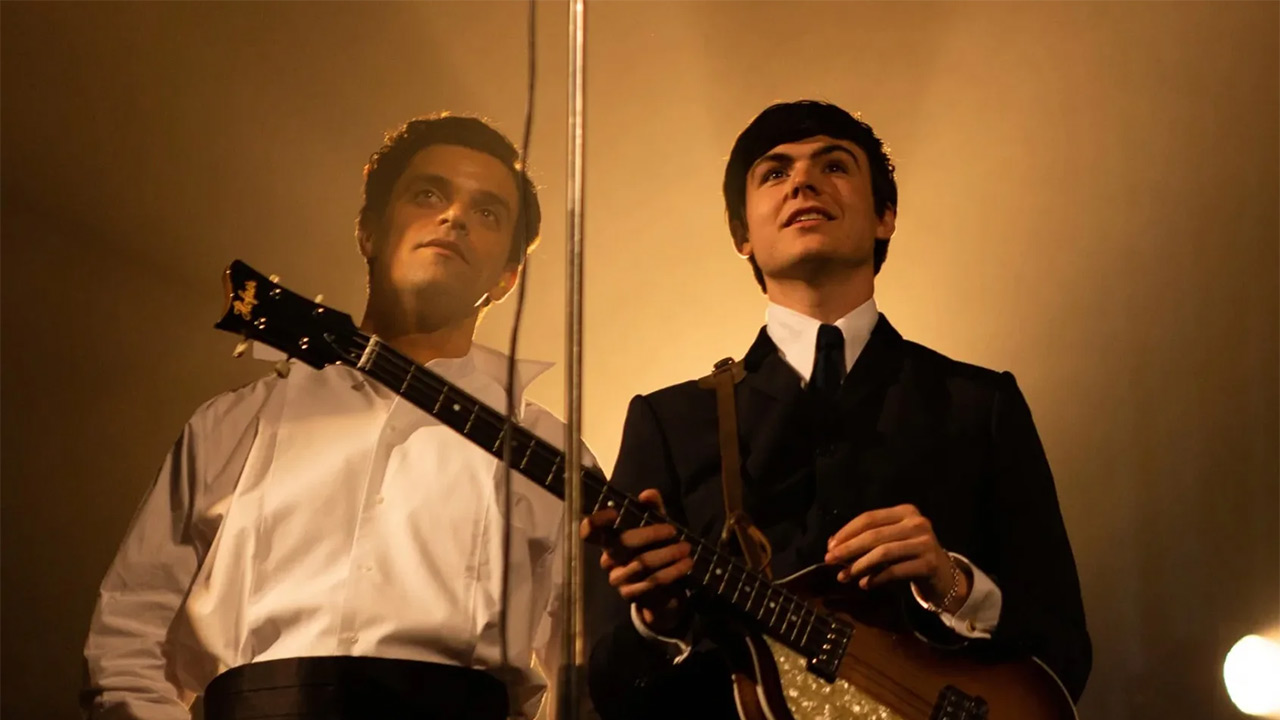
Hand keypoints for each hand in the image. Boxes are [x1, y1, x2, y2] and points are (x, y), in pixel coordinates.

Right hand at [580, 489, 692, 633]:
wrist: (664, 592)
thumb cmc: (657, 552)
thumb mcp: (658, 528)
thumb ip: (653, 510)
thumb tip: (648, 494)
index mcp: (609, 540)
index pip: (590, 531)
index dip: (596, 521)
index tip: (615, 513)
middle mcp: (608, 559)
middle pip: (622, 542)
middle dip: (651, 534)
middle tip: (674, 530)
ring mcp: (617, 579)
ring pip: (641, 563)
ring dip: (668, 554)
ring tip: (686, 549)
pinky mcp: (630, 596)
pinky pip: (651, 582)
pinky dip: (672, 571)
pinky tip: (685, 565)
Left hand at [823, 504, 969, 611]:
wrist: (944, 575)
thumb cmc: (910, 554)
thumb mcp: (891, 541)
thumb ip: (866, 539)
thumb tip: (833, 545)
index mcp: (905, 511)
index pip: (869, 518)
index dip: (847, 531)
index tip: (830, 546)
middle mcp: (917, 523)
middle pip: (874, 535)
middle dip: (848, 548)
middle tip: (829, 560)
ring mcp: (925, 543)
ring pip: (883, 553)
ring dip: (859, 566)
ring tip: (844, 577)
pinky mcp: (929, 564)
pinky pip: (895, 571)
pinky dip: (876, 578)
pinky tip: (864, 584)